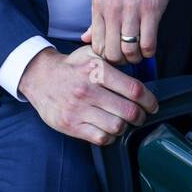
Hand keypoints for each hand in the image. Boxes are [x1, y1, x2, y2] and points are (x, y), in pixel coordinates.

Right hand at [19, 46, 158, 145]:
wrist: (39, 77)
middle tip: (141, 115)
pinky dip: (110, 136)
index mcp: (96, 70)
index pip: (134, 89)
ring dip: (125, 126)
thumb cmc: (71, 67)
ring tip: (124, 121)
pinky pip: (101, 138)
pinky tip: (109, 128)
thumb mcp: (91, 53)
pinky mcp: (71, 125)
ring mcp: (78, 109)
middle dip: (140, 116)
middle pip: (129, 111)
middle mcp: (88, 90)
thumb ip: (114, 58)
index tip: (152, 105)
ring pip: (117, 127)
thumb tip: (140, 68)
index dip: (149, 100)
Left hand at [84, 0, 180, 64]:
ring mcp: (132, 9)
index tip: (116, 53)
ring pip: (129, 52)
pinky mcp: (152, 8)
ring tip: (141, 52)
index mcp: (98, 3)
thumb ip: (97, 15)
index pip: (96, 44)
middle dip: (121, 61)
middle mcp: (112, 8)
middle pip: (111, 53)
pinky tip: (151, 45)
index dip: (106, 56)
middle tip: (129, 56)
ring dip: (136, 58)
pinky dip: (150, 51)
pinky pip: (148, 43)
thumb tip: (85, 37)